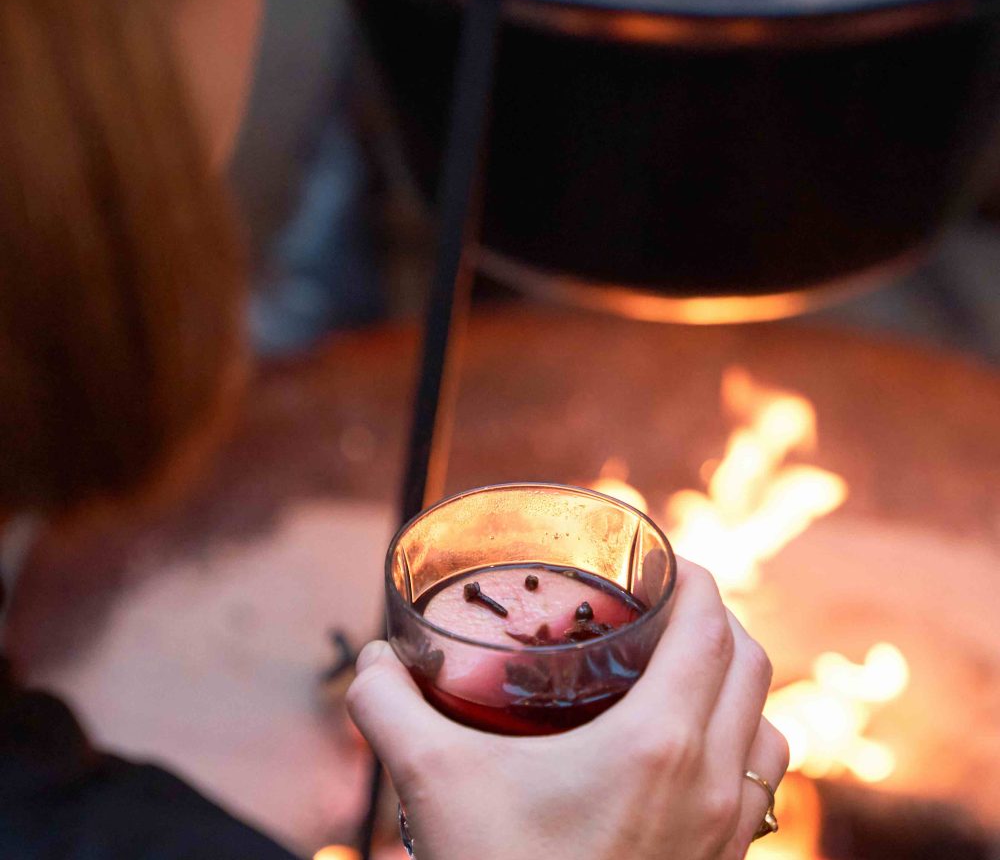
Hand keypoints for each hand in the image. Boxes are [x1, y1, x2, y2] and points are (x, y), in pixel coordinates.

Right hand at [347, 558, 788, 859]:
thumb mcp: (434, 784)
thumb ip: (389, 709)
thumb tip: (371, 662)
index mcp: (660, 744)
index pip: (711, 627)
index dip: (696, 576)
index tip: (665, 558)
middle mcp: (713, 782)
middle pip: (752, 663)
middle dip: (716, 616)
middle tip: (664, 603)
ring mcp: (728, 833)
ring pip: (769, 725)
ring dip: (737, 682)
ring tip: (684, 668)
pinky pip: (762, 782)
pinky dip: (743, 742)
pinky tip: (688, 749)